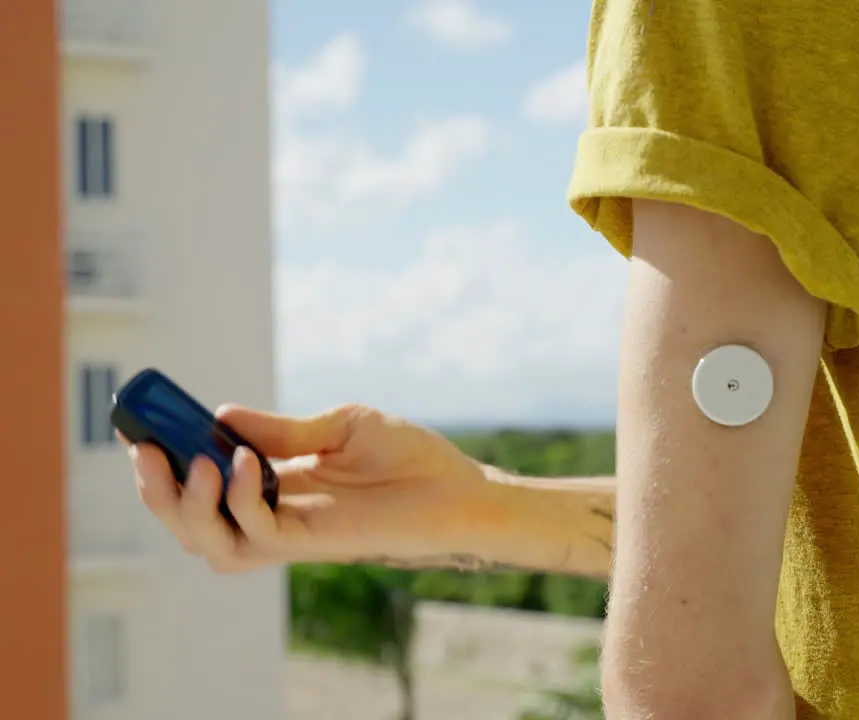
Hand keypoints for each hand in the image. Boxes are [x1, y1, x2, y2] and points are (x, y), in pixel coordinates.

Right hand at [125, 403, 494, 572]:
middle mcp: (276, 513)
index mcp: (277, 483)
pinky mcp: (315, 544)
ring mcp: (293, 533)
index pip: (205, 481)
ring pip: (212, 544)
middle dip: (158, 491)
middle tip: (145, 452)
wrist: (461, 490)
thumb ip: (282, 430)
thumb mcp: (342, 426)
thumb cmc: (411, 458)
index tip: (141, 427)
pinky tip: (248, 463)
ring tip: (194, 463)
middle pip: (192, 522)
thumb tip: (221, 416)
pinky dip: (241, 501)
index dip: (168, 461)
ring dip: (189, 507)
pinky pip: (257, 535)